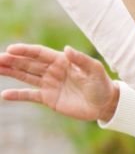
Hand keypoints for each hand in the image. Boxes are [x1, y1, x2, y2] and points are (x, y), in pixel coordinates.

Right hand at [0, 43, 118, 121]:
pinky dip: (17, 95)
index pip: (38, 53)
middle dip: (11, 60)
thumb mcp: (95, 70)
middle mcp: (52, 70)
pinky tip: (4, 95)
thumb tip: (66, 49)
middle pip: (27, 63)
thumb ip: (81, 60)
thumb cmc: (102, 84)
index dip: (24, 51)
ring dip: (9, 72)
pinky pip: (30, 95)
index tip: (10, 49)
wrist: (106, 104)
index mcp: (61, 60)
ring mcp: (49, 84)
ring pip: (25, 76)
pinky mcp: (48, 98)